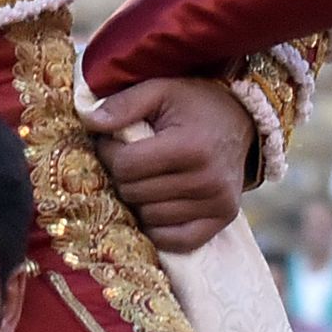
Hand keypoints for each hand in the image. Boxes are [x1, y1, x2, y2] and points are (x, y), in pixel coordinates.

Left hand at [85, 77, 253, 252]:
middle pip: (135, 193)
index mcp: (190, 148)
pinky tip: (157, 205)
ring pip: (150, 218)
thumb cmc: (195, 104)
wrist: (241, 120)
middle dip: (123, 176)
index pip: (127, 166)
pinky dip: (159, 228)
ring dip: (140, 200)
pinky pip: (176, 241)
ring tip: (146, 177)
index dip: (108, 153)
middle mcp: (207, 180)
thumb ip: (125, 103)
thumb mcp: (161, 90)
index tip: (111, 142)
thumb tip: (90, 122)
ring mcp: (217, 203)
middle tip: (129, 159)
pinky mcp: (223, 219)